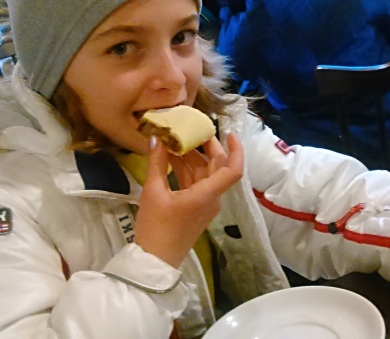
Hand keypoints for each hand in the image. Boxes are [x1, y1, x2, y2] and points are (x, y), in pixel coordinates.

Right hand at [133, 133, 243, 267]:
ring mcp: (204, 204)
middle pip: (217, 167)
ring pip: (205, 174)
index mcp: (207, 194)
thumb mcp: (153, 192)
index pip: (233, 170)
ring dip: (192, 157)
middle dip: (207, 147)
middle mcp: (212, 198)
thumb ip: (157, 163)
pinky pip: (196, 184)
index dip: (236, 149)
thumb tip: (156, 139)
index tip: (229, 132)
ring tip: (175, 139)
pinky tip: (171, 158)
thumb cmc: (156, 227)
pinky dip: (186, 170)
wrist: (155, 261)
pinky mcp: (195, 209)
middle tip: (193, 129)